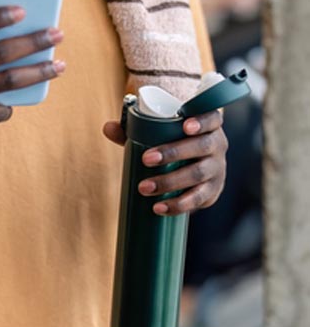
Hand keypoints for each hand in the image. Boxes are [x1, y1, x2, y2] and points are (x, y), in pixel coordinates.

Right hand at [0, 5, 64, 162]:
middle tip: (57, 34)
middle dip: (34, 41)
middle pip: (1, 51)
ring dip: (39, 71)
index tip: (23, 10)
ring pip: (10, 80)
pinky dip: (9, 104)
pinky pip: (1, 109)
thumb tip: (5, 33)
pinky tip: (11, 101)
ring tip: (58, 65)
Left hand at [103, 110, 228, 214]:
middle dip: (173, 153)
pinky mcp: (213, 190)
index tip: (185, 126)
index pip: (212, 118)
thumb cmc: (172, 142)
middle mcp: (217, 145)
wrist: (191, 166)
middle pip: (201, 147)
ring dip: (170, 182)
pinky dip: (179, 204)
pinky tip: (160, 208)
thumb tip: (108, 128)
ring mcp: (217, 168)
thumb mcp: (156, 132)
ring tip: (144, 188)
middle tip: (146, 159)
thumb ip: (133, 129)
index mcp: (207, 125)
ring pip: (198, 174)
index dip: (202, 121)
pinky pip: (199, 198)